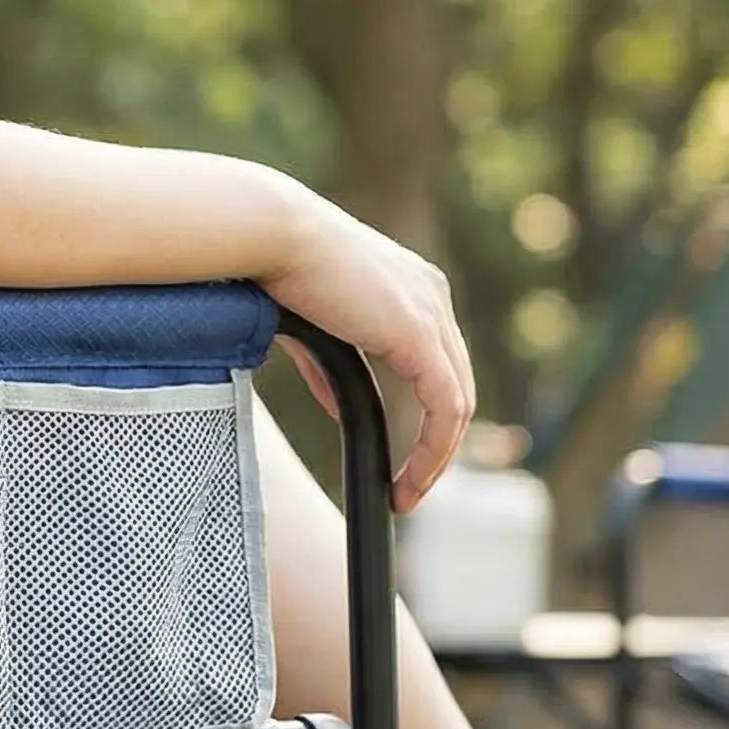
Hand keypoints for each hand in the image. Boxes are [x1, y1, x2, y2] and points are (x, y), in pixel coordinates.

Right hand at [258, 191, 475, 513]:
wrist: (271, 236)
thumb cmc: (275, 265)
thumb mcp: (312, 325)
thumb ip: (331, 366)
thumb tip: (339, 405)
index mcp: (411, 286)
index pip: (437, 361)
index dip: (426, 413)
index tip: (402, 454)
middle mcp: (432, 296)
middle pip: (455, 385)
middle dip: (437, 442)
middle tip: (408, 484)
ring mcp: (431, 314)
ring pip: (457, 402)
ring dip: (436, 456)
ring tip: (407, 492)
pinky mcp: (419, 337)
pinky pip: (445, 408)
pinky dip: (431, 450)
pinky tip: (406, 479)